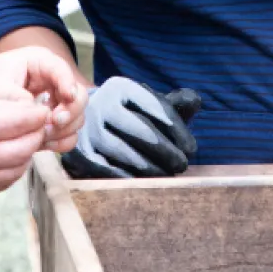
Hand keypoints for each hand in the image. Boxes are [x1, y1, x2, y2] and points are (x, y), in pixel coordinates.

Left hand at [0, 46, 86, 152]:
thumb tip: (39, 116)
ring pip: (76, 117)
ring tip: (43, 136)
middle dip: (68, 113)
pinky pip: (66, 133)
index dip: (68, 85)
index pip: (62, 70)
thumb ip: (16, 100)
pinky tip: (44, 143)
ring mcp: (55, 102)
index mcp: (39, 62)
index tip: (66, 99)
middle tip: (51, 124)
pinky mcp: (51, 121)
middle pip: (78, 96)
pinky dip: (59, 140)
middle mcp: (52, 81)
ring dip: (64, 130)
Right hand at [0, 95, 52, 202]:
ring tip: (19, 139)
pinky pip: (4, 182)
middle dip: (36, 132)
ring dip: (25, 152)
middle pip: (27, 146)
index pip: (25, 120)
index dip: (37, 112)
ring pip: (20, 167)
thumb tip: (27, 112)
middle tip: (34, 123)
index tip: (38, 108)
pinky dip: (11, 168)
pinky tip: (5, 156)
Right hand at [60, 77, 200, 178]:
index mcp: (121, 87)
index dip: (176, 128)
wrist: (88, 124)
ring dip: (148, 167)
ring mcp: (87, 127)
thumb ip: (175, 103)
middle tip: (182, 166)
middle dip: (165, 150)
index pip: (154, 106)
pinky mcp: (77, 150)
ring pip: (121, 150)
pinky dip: (124, 177)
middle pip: (139, 129)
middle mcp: (101, 103)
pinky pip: (102, 167)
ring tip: (166, 176)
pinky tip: (141, 183)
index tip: (191, 149)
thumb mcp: (151, 106)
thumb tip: (195, 101)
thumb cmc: (131, 116)